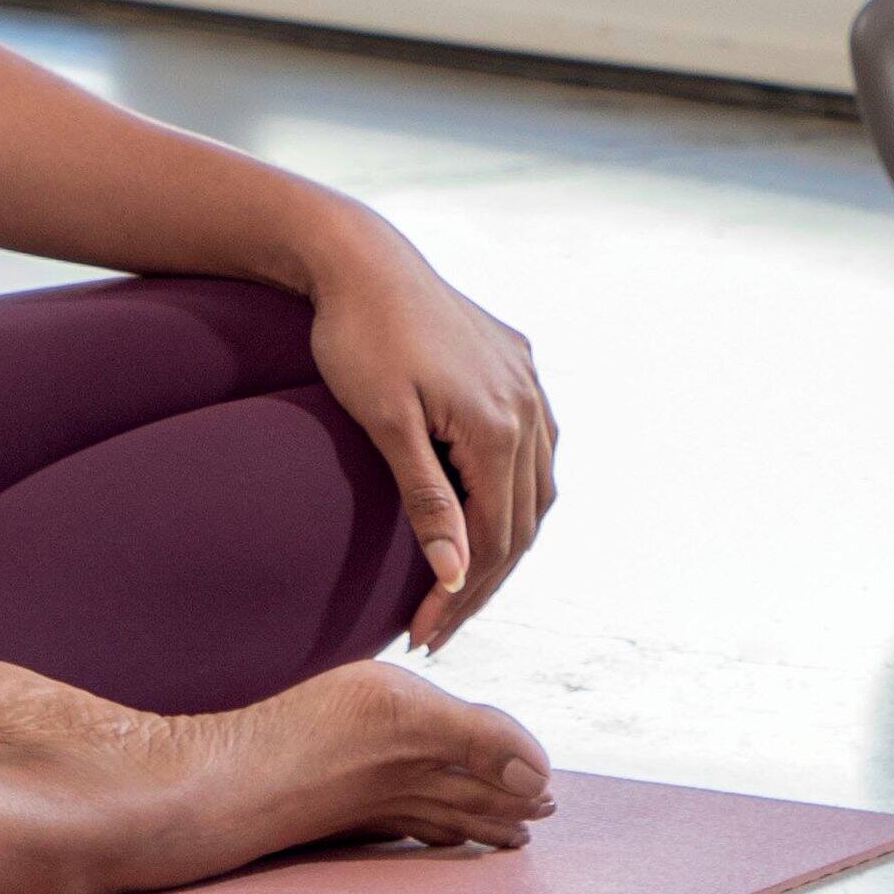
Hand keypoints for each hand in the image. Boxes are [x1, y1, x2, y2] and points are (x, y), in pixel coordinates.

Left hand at [300, 218, 557, 656]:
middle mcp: (530, 407)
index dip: (461, 597)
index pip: (494, 541)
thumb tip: (456, 575)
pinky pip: (534, 445)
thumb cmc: (357, 338)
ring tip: (461, 586)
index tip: (423, 635)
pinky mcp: (517, 361)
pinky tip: (489, 512)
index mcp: (500, 427)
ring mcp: (529, 382)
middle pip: (521, 523)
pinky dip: (515, 491)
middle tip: (436, 628)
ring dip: (504, 541)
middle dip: (481, 583)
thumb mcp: (384, 424)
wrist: (360, 258)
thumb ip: (426, 500)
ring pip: (536, 488)